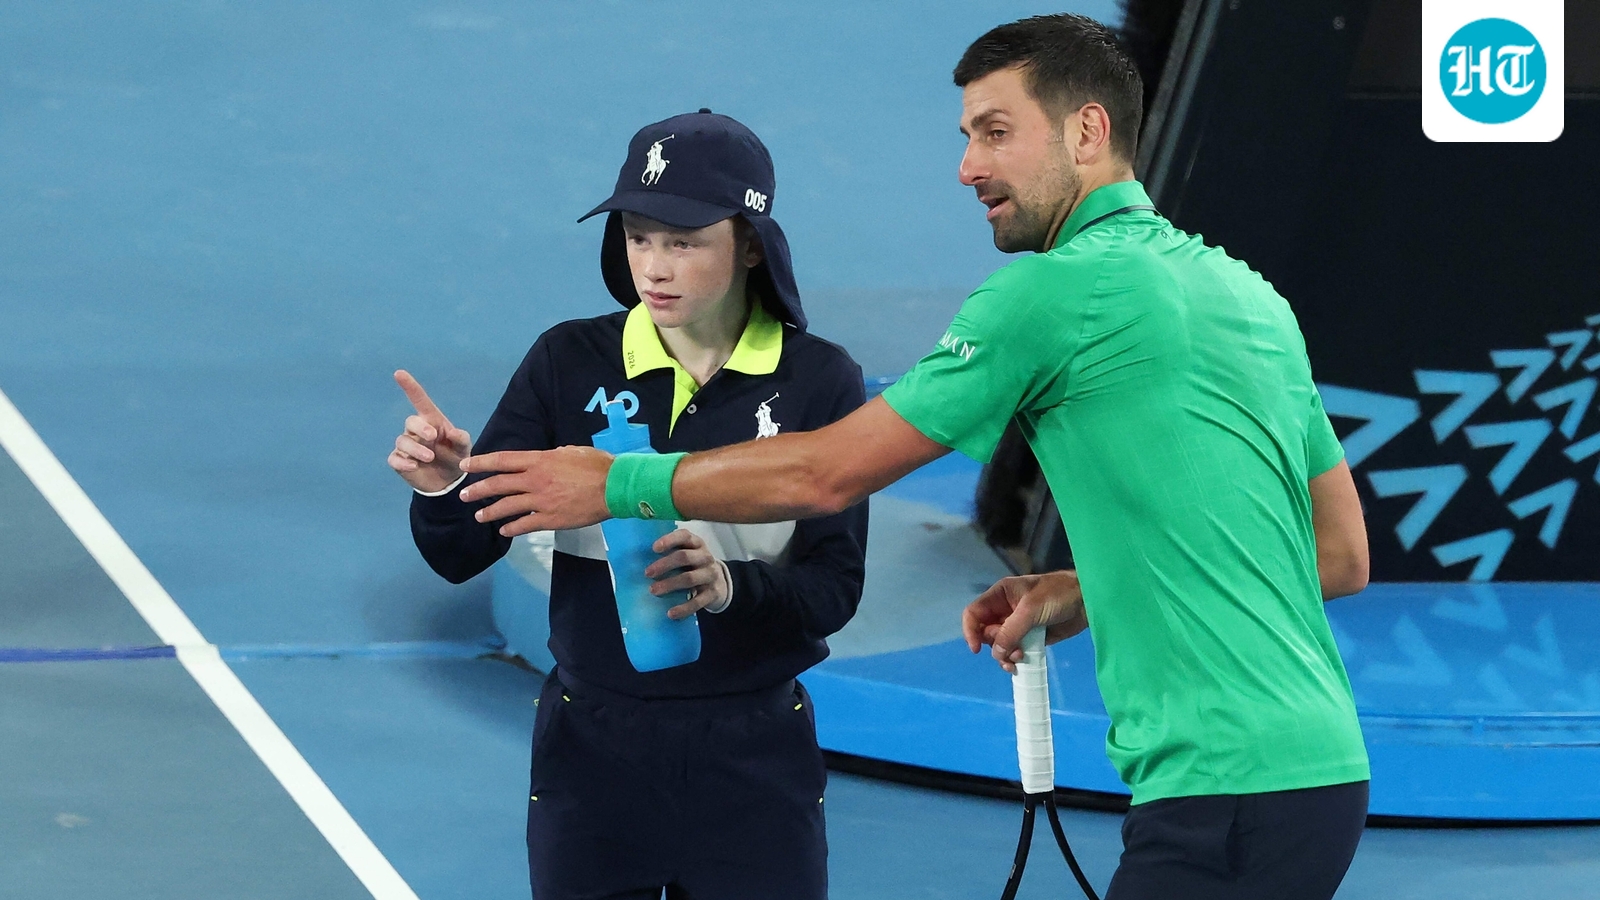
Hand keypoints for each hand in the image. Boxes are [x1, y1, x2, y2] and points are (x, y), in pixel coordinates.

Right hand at [388, 370, 472, 492]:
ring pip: (403, 441)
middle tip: (432, 437)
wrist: (448, 481)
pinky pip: (394, 458)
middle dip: (420, 427)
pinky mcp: (400, 461)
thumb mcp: (463, 447)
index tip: (399, 373)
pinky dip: (403, 462)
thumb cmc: (455, 457)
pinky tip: (414, 466)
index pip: (419, 400)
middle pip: (411, 421)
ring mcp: (407, 446)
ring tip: (429, 458)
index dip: (410, 387)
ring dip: (416, 448)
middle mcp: (416, 431)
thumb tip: (451, 432)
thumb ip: (461, 438)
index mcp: (432, 421)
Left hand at [457, 446, 612, 534]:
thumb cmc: (597, 465)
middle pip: (499, 485)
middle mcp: (535, 480)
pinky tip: (504, 530)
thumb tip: (544, 459)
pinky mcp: (551, 519)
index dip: (481, 462)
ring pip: (507, 507)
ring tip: (478, 516)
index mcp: (539, 461)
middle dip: (478, 490)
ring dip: (490, 512)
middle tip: (464, 495)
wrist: (614, 487)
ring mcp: (541, 501)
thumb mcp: (572, 452)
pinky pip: (525, 525)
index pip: (503, 460)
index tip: (466, 465)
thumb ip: (553, 456)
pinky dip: (512, 528)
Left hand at [644, 529, 729, 619]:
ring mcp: (711, 575)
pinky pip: (697, 601)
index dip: (669, 540)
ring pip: (689, 578)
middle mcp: (706, 557)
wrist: (720, 584)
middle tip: (648, 573)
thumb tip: (641, 560)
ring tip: (653, 590)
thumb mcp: (688, 555)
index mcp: (697, 544)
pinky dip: (683, 608)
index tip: (654, 548)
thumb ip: (672, 553)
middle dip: (664, 564)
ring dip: (670, 584)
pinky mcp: (713, 593)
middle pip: (684, 557)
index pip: (685, 536)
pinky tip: (671, 613)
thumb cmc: (695, 566)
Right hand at [961, 570, 1087, 673]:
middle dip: (996, 646)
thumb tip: (996, 652)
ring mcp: (1017, 625)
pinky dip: (1014, 659)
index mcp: (1000, 595)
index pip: (974, 613)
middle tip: (1013, 650)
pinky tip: (1021, 663)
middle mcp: (1004, 610)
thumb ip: (1011, 630)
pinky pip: (1013, 651)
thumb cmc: (1057, 595)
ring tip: (1020, 657)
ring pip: (998, 645)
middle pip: (985, 633)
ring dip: (1005, 655)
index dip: (971, 630)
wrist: (1086, 601)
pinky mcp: (1029, 638)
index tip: (976, 648)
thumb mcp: (1031, 609)